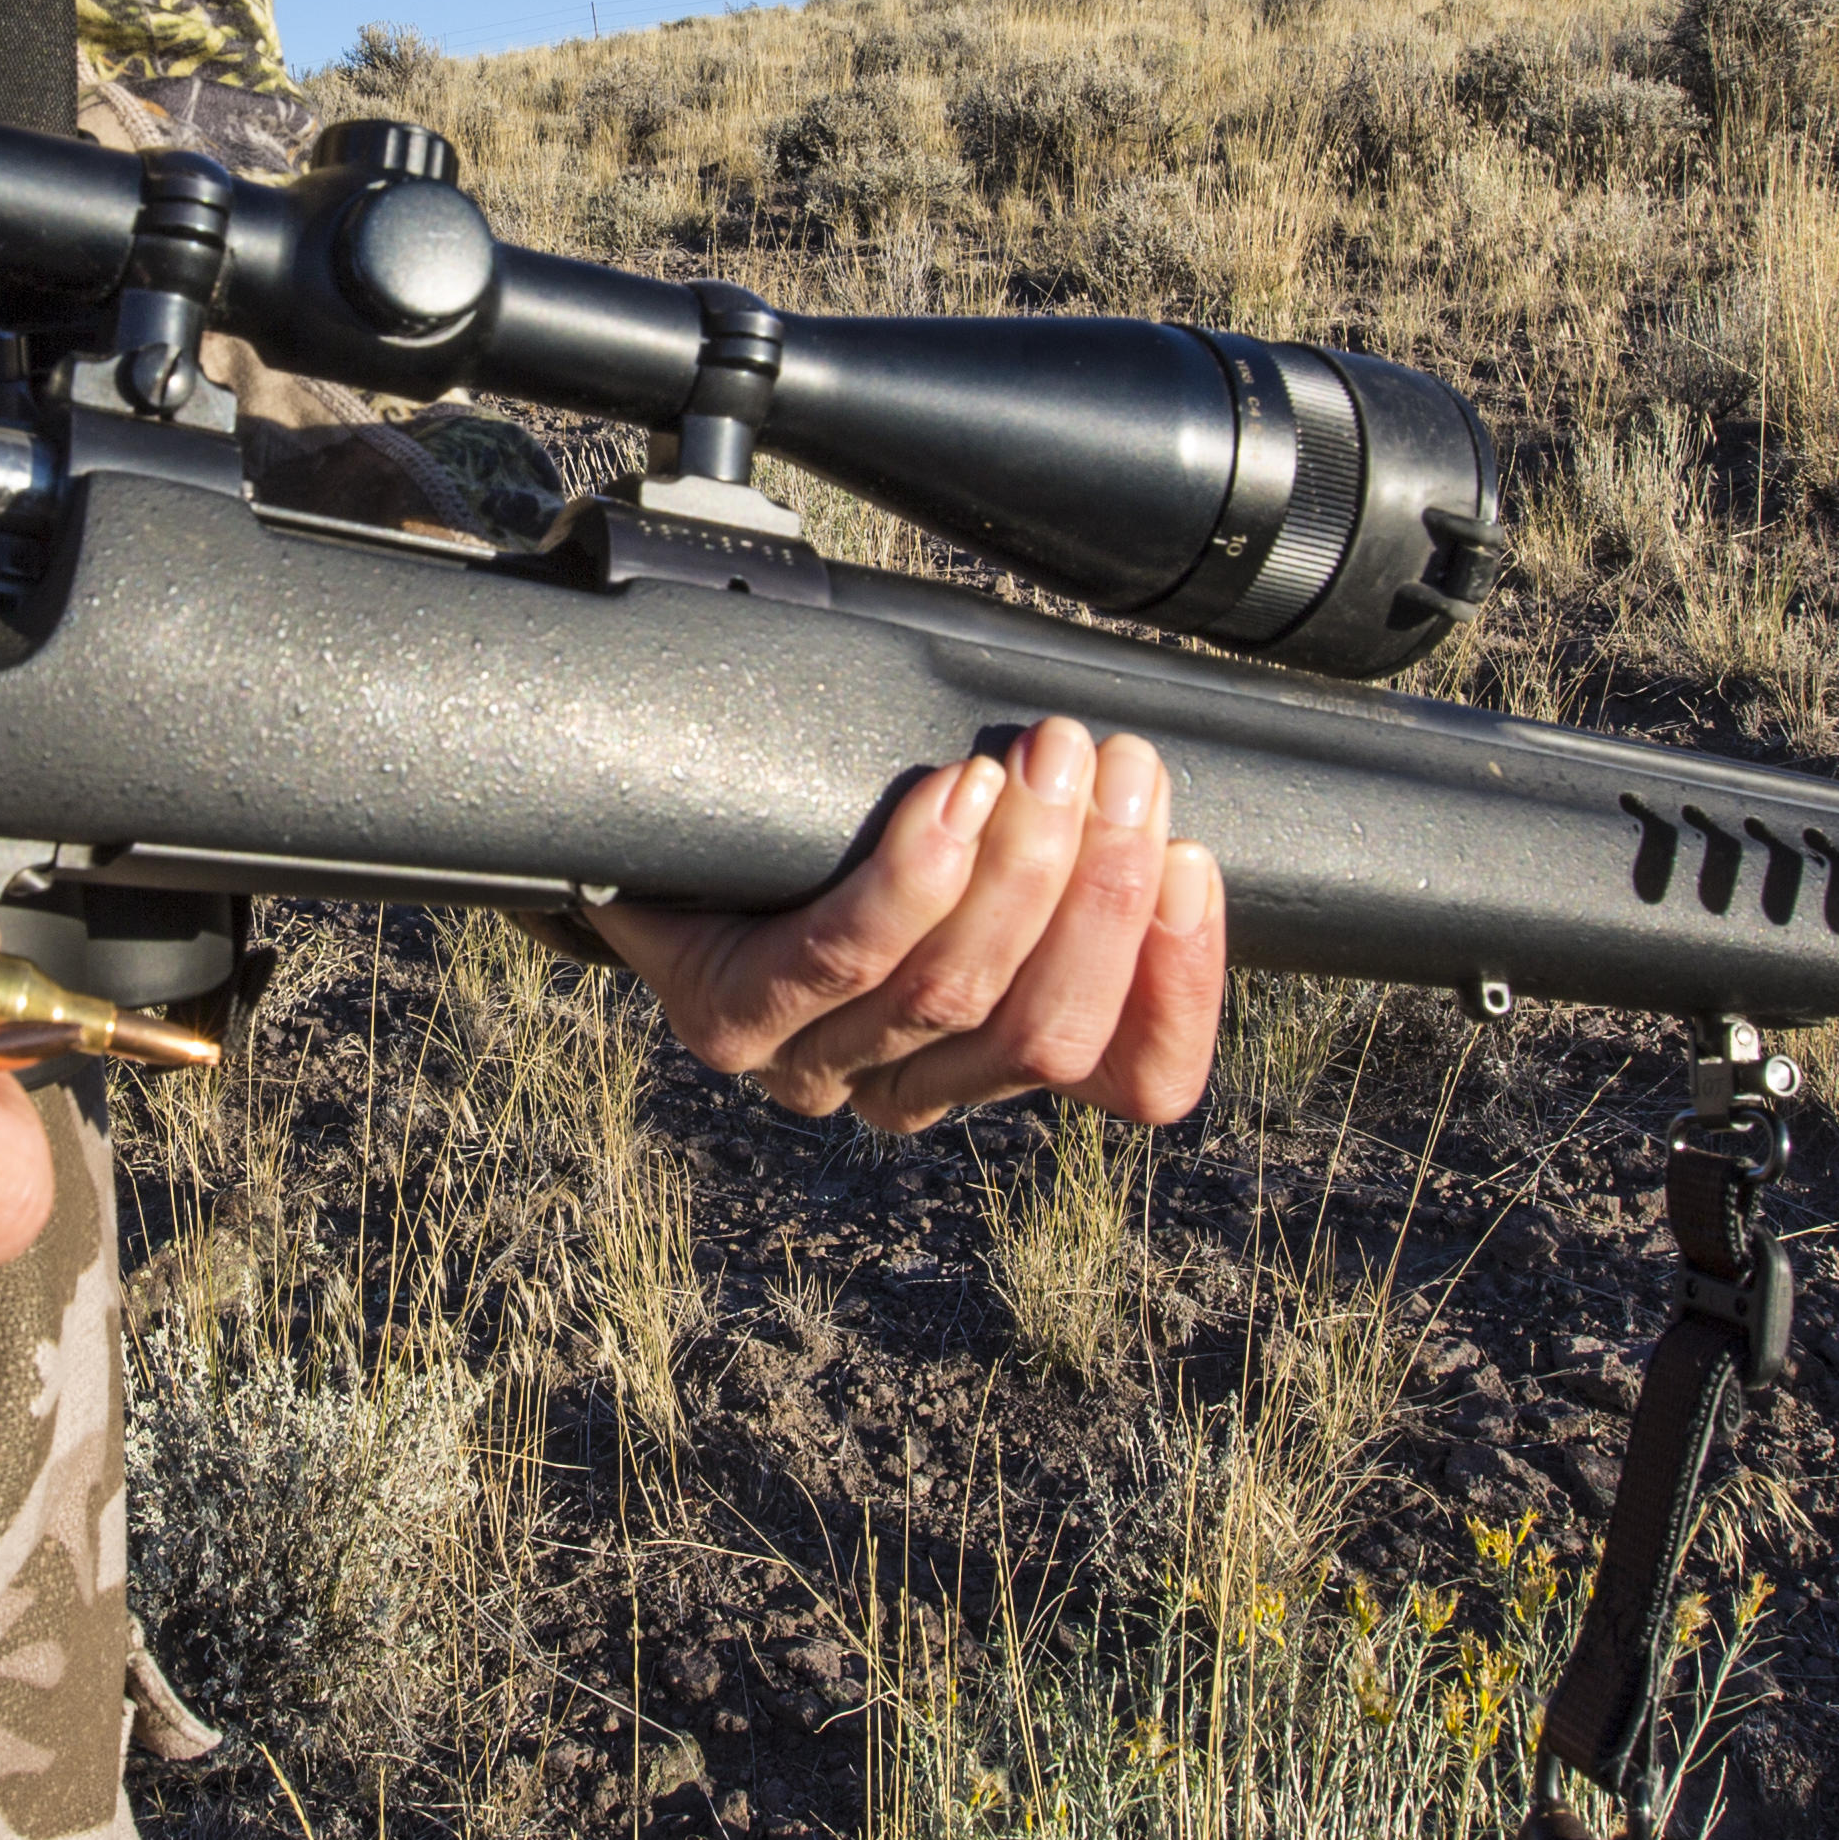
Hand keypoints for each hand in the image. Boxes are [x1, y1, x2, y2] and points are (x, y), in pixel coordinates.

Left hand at [585, 718, 1223, 1133]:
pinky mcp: (729, 1022)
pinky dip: (909, 880)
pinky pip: (840, 960)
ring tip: (1045, 757)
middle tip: (1122, 767)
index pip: (1131, 1077)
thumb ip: (1062, 854)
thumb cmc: (828, 824)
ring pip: (952, 991)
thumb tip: (1167, 805)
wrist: (644, 818)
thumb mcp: (970, 841)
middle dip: (1101, 891)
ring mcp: (814, 1064)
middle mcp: (912, 1083)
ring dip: (1020, 864)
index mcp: (994, 1058)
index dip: (1181, 986)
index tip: (1194, 862)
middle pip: (1045, 1030)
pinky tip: (947, 803)